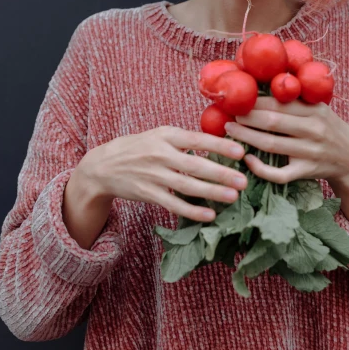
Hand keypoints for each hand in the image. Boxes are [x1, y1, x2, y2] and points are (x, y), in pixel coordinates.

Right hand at [79, 126, 247, 222]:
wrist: (104, 165)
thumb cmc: (140, 147)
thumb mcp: (160, 135)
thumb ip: (185, 139)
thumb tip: (218, 142)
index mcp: (167, 136)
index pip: (197, 140)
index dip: (219, 145)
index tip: (240, 151)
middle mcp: (161, 154)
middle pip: (195, 165)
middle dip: (221, 173)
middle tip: (244, 180)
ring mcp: (154, 175)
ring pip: (187, 186)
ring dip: (212, 192)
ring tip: (233, 196)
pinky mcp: (149, 194)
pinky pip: (174, 205)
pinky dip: (192, 211)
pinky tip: (209, 215)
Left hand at [224, 95, 348, 186]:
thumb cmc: (328, 128)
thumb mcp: (319, 107)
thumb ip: (297, 96)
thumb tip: (267, 76)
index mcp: (314, 111)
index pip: (280, 104)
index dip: (256, 102)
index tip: (238, 99)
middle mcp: (313, 131)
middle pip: (273, 123)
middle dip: (247, 117)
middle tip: (229, 114)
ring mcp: (309, 153)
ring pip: (272, 146)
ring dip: (247, 138)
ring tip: (230, 130)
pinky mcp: (305, 172)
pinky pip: (279, 174)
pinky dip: (261, 168)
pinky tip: (247, 159)